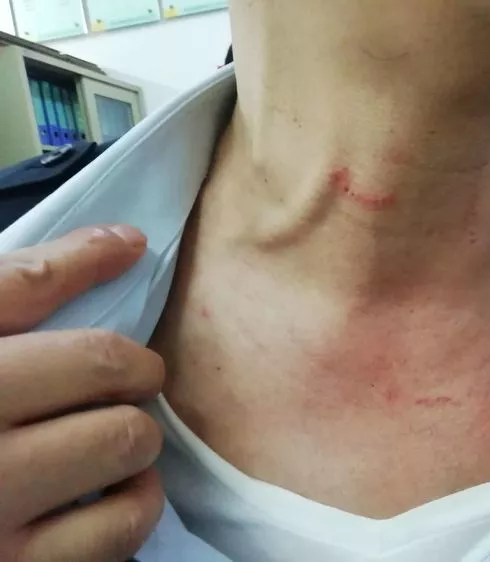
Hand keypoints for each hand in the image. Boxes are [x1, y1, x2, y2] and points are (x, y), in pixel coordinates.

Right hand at [0, 226, 165, 561]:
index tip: (129, 250)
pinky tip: (101, 497)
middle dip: (130, 368)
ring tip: (104, 441)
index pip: (25, 282)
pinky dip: (132, 504)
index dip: (92, 260)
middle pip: (103, 363)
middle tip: (122, 381)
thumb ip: (21, 289)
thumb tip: (127, 241)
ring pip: (126, 438)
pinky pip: (125, 521)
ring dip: (132, 435)